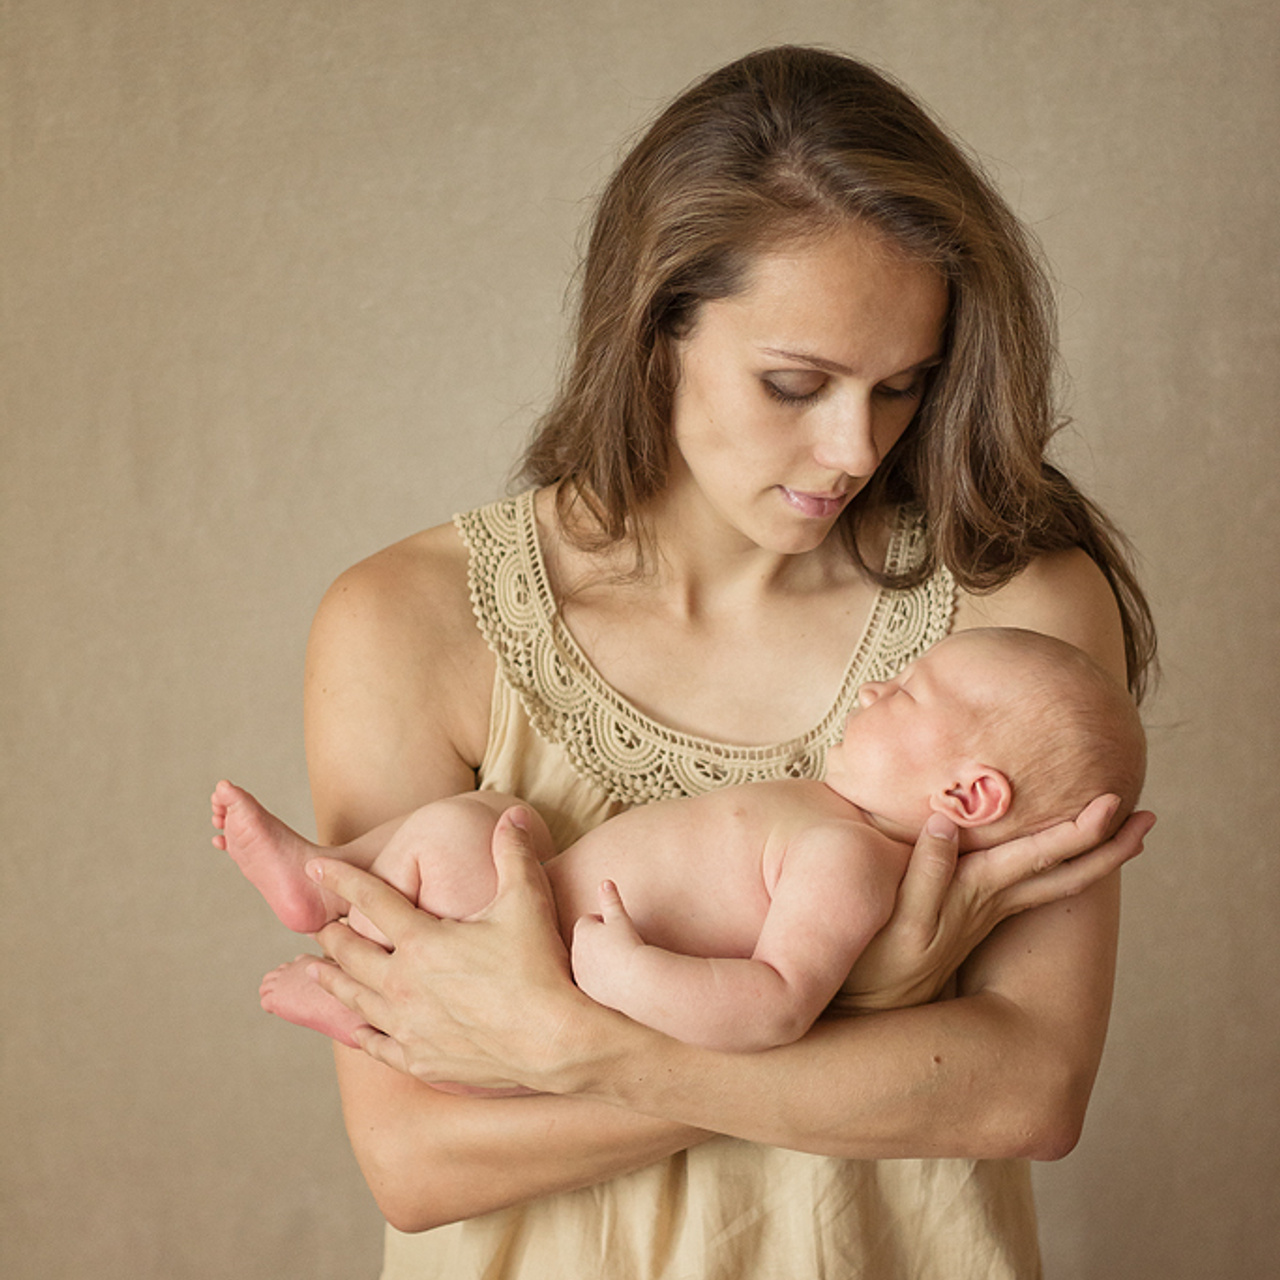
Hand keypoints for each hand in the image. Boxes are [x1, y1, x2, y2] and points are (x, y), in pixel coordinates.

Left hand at [306, 808, 589, 1089]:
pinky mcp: (421, 1060)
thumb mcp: (527, 900)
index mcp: (422, 941)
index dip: (342, 879)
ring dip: (333, 980)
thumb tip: (511, 815)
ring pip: (356, 999)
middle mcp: (403, 983)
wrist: (554, 1042)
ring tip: (315, 970)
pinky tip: (355, 1028)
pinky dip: (362, 1032)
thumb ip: (514, 854)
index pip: (371, 900)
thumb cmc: (540, 968)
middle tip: (320, 928)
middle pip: (353, 954)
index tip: (318, 866)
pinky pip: (377, 1045)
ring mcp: (408, 1026)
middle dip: (333, 937)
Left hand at [570, 880, 644, 1007]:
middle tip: (619, 947)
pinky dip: (599, 978)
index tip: (618, 932)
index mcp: (580, 931)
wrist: (636, 980)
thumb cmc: (628, 945)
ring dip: (597, 960)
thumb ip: (610, 899)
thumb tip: (605, 882)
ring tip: (618, 964)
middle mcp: (574, 952)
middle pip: (586, 941)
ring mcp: (578, 972)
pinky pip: (590, 980)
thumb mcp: (620, 918)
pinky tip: (615, 979)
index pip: (589, 921)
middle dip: (598, 942)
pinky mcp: (585, 990)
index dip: (605, 924)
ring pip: (587, 961)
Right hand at [838, 795, 1155, 1011]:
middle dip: (1109, 847)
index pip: (1042, 856)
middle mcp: (993, 901)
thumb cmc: (881, 963)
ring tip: (1119, 833)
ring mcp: (985, 911)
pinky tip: (1054, 856)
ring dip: (1091, 858)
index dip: (1080, 830)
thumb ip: (924, 872)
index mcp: (980, 892)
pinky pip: (1029, 885)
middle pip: (1067, 874)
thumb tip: (946, 822)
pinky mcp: (971, 916)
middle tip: (1149, 820)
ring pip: (1054, 882)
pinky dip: (1054, 866)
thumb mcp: (899, 919)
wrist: (874, 1009)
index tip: (1113, 802)